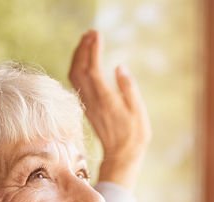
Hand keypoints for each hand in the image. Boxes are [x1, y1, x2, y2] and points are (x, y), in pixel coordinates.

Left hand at [68, 30, 150, 188]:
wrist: (121, 157)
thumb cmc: (134, 136)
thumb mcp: (138, 113)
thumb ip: (128, 89)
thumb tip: (120, 67)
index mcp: (106, 99)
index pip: (94, 69)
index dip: (93, 50)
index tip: (97, 35)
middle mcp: (93, 100)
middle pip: (80, 69)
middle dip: (83, 48)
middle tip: (91, 33)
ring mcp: (88, 104)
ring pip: (75, 75)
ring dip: (78, 56)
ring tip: (86, 41)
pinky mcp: (88, 106)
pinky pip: (77, 83)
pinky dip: (78, 67)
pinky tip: (84, 60)